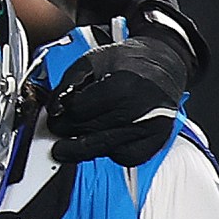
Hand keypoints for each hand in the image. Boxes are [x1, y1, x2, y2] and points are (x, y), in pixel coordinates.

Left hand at [46, 36, 186, 164]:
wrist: (164, 64)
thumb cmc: (130, 62)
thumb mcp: (92, 60)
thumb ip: (68, 83)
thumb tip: (54, 108)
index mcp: (123, 86)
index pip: (78, 111)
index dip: (61, 111)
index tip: (57, 111)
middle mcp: (139, 110)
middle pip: (88, 132)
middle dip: (66, 132)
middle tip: (58, 127)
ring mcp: (149, 129)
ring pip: (103, 150)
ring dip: (83, 147)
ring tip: (74, 138)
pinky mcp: (156, 142)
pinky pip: (125, 158)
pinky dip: (111, 152)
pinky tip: (106, 138)